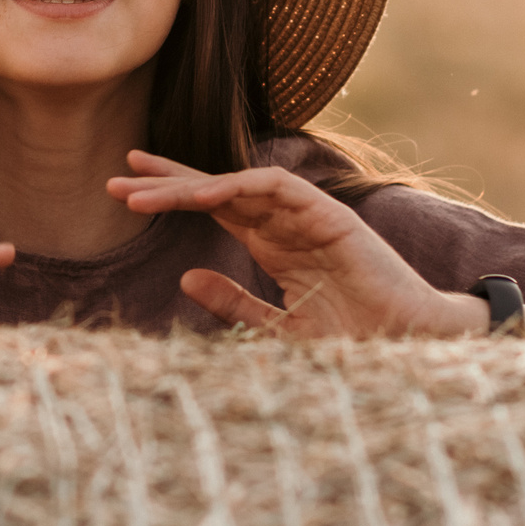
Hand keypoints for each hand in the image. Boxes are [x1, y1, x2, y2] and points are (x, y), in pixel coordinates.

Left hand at [109, 152, 489, 339]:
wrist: (408, 346)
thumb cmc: (352, 339)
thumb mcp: (278, 329)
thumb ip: (234, 303)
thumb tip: (183, 276)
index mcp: (272, 245)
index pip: (213, 208)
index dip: (170, 196)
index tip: (123, 193)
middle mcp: (284, 224)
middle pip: (216, 191)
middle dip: (166, 184)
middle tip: (117, 179)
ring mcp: (307, 216)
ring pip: (238, 185)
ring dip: (189, 186)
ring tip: (143, 192)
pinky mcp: (331, 216)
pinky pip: (278, 189)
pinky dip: (239, 186)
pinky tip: (202, 195)